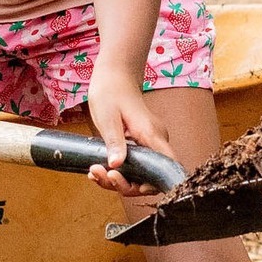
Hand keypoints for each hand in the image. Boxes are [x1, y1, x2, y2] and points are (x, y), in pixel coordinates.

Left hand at [86, 62, 179, 195]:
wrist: (115, 76)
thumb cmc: (111, 92)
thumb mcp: (108, 118)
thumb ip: (114, 142)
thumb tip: (117, 165)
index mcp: (152, 134)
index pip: (166, 166)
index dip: (153, 183)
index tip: (130, 185)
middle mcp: (156, 141)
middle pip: (150, 176)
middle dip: (125, 184)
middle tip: (101, 175)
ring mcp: (150, 143)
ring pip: (140, 173)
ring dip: (118, 179)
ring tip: (94, 172)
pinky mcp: (141, 144)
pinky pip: (134, 164)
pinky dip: (118, 171)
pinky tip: (99, 169)